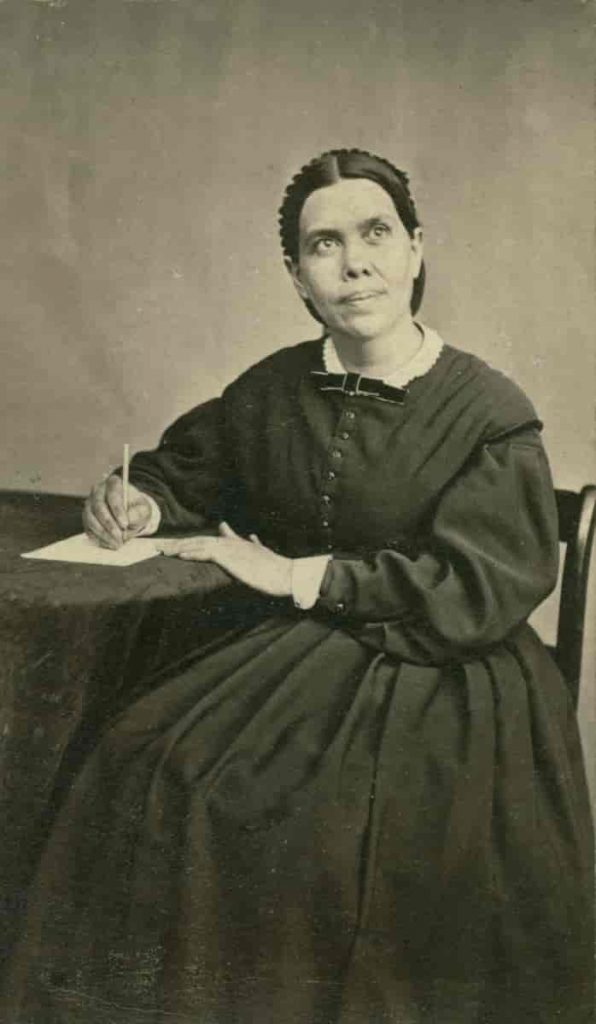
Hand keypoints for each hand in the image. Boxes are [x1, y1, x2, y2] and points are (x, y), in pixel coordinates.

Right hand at [83, 474, 152, 549]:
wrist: (130, 514)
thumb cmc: (137, 508)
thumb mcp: (143, 509)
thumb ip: (138, 513)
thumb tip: (128, 520)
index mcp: (113, 483)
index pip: (113, 495)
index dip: (118, 511)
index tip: (125, 524)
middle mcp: (98, 491)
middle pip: (99, 507)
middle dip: (109, 525)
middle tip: (120, 537)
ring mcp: (89, 504)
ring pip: (91, 519)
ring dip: (104, 534)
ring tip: (117, 544)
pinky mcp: (86, 518)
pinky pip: (88, 528)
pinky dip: (99, 538)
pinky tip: (110, 544)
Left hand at [157, 523, 292, 596]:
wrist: (285, 573)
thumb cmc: (274, 568)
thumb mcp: (260, 553)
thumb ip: (252, 543)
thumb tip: (251, 536)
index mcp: (235, 543)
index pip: (208, 540)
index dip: (190, 542)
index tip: (174, 546)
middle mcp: (230, 542)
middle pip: (197, 540)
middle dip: (177, 543)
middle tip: (158, 546)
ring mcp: (230, 548)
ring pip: (198, 545)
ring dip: (178, 547)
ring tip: (161, 549)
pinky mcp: (231, 557)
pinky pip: (206, 553)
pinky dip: (191, 553)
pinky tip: (179, 555)